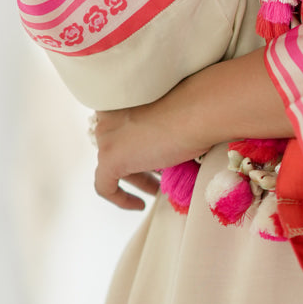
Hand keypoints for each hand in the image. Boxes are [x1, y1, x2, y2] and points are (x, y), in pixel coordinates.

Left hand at [92, 81, 200, 211]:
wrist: (197, 112)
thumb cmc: (192, 107)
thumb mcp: (168, 114)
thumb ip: (155, 125)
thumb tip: (160, 148)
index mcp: (119, 99)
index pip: (121, 128)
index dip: (138, 144)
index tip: (153, 157)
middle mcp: (107, 116)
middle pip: (117, 146)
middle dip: (138, 163)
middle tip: (158, 175)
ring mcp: (106, 137)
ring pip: (112, 165)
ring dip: (135, 179)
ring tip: (156, 189)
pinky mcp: (109, 159)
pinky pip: (105, 186)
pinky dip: (120, 198)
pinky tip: (138, 204)